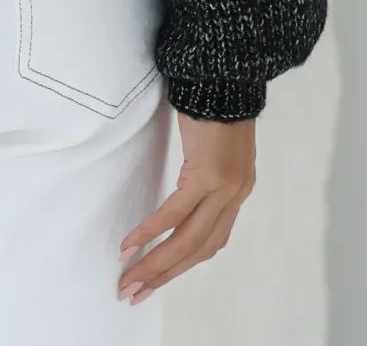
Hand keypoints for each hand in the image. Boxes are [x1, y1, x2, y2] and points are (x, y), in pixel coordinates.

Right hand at [116, 110, 255, 303]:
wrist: (226, 74)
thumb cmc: (214, 103)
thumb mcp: (213, 147)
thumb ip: (204, 173)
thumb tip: (183, 191)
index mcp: (237, 191)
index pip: (209, 242)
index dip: (181, 263)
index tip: (154, 277)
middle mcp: (235, 195)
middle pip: (197, 250)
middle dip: (163, 275)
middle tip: (133, 293)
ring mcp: (224, 188)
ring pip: (187, 241)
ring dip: (155, 264)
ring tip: (129, 279)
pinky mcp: (208, 175)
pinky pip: (175, 213)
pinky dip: (152, 231)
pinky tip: (131, 244)